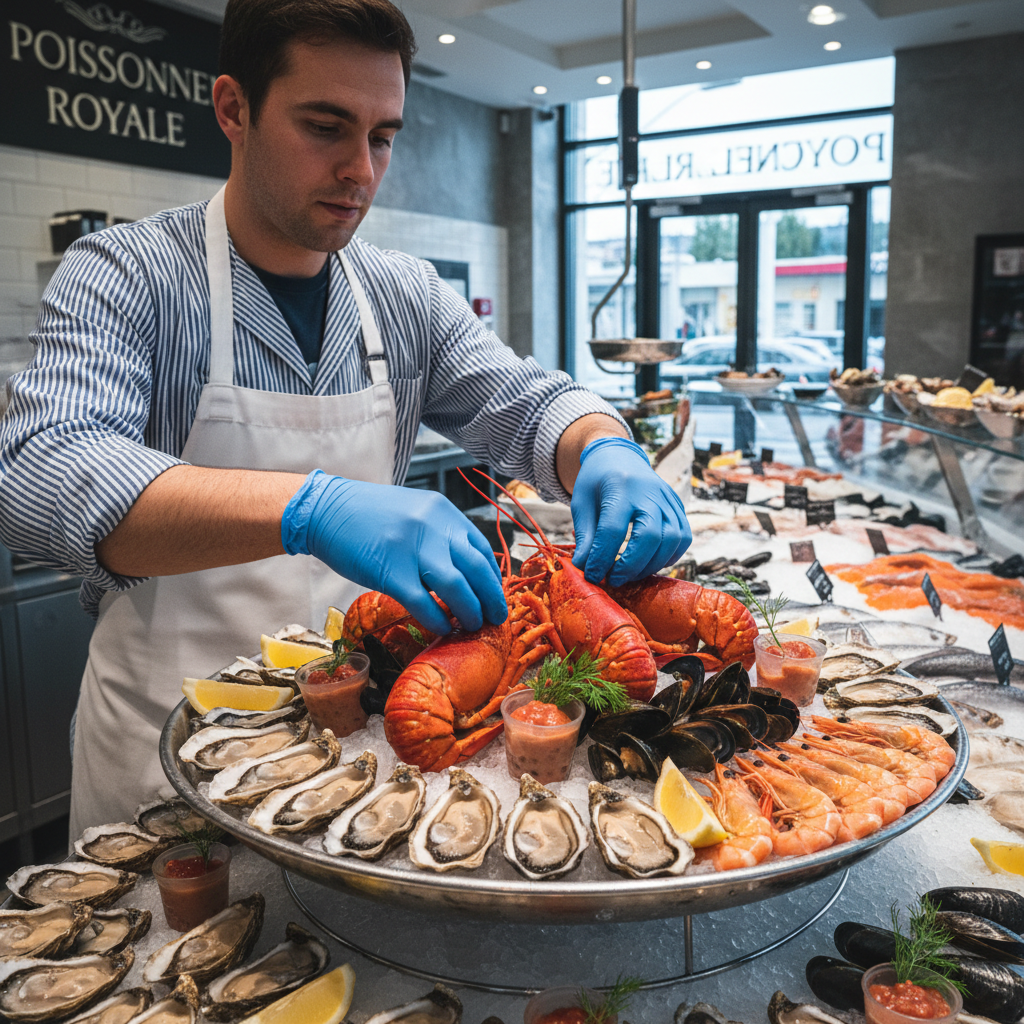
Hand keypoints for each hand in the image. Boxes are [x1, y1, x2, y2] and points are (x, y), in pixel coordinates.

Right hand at [281, 471, 506, 635]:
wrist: (325, 510)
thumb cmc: (368, 515)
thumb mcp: (415, 512)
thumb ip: (439, 534)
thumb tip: (463, 570)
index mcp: (443, 512)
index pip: (480, 549)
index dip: (492, 577)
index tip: (494, 596)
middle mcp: (433, 527)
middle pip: (476, 569)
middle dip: (491, 598)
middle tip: (495, 618)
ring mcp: (412, 549)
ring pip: (456, 587)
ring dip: (470, 611)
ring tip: (472, 625)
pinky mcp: (390, 571)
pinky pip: (424, 602)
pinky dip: (437, 619)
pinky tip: (442, 628)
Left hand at [570, 437, 690, 585]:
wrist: (619, 456)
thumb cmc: (597, 482)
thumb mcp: (582, 504)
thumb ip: (586, 536)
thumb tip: (585, 568)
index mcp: (620, 486)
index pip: (613, 529)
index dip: (603, 558)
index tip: (594, 576)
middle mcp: (649, 491)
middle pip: (651, 536)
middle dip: (631, 566)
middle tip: (614, 579)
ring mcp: (668, 498)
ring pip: (672, 539)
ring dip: (651, 565)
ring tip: (629, 573)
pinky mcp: (678, 506)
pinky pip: (683, 538)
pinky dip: (668, 556)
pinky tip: (648, 562)